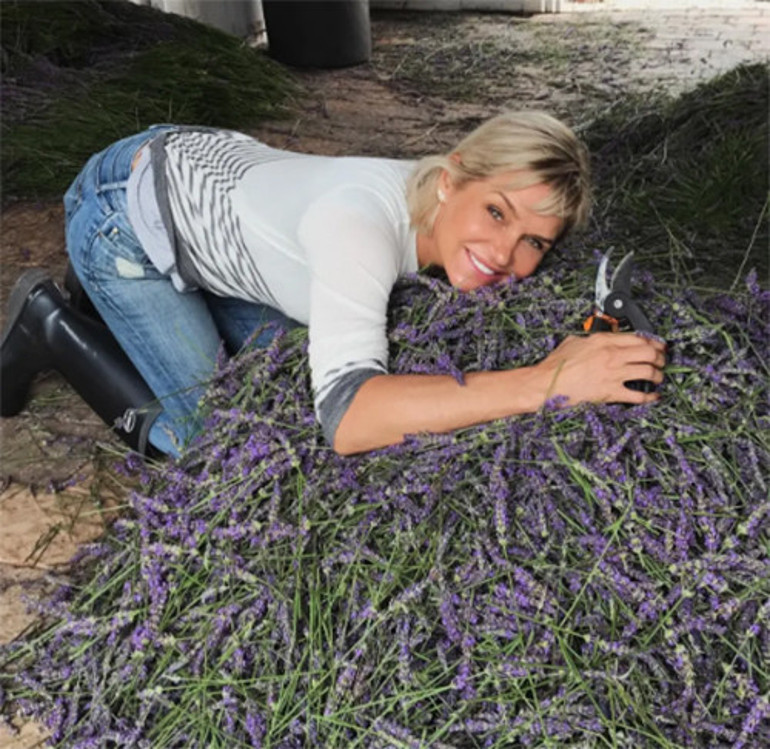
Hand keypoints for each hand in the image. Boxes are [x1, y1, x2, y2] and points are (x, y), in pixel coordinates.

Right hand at [536, 332, 665, 405]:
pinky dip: (649, 397)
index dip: (652, 342)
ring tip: (658, 377)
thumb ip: (588, 339)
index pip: (638, 337)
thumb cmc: (555, 366)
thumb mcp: (572, 342)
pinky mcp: (611, 392)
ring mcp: (613, 374)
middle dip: (660, 357)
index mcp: (603, 340)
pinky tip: (653, 396)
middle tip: (661, 361)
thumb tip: (593, 340)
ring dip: (657, 375)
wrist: (546, 384)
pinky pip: (638, 395)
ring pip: (648, 372)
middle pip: (649, 352)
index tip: (657, 345)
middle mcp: (612, 355)